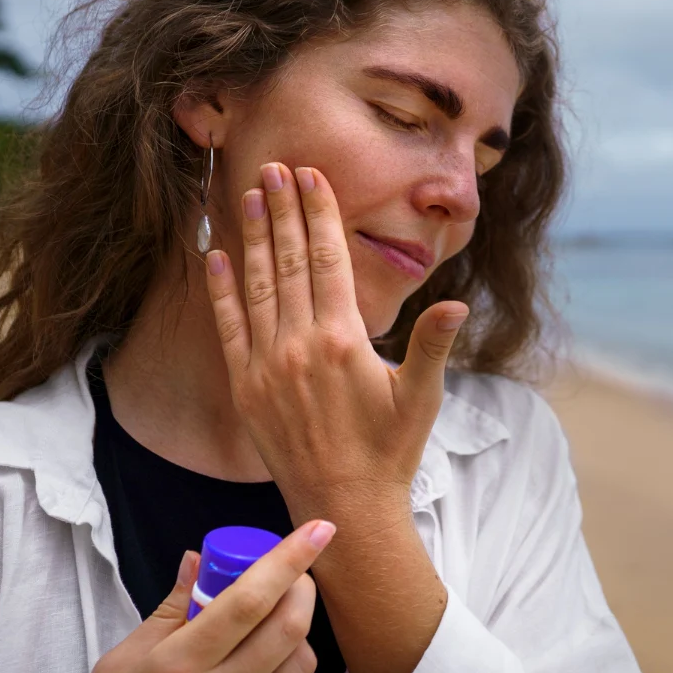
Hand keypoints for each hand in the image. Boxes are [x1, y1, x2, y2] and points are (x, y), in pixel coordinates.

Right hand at [91, 518, 334, 672]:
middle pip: (288, 628)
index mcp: (180, 661)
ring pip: (301, 661)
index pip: (248, 601)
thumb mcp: (129, 653)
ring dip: (298, 626)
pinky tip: (271, 647)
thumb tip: (198, 558)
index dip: (288, 561)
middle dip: (301, 587)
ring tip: (273, 614)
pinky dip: (293, 658)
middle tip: (291, 570)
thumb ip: (171, 604)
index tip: (318, 529)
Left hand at [203, 162, 468, 519]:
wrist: (344, 505)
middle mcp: (299, 346)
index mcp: (344, 340)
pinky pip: (228, 326)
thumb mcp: (420, 395)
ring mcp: (266, 365)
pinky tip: (215, 255)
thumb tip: (457, 305)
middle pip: (288, 261)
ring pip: (256, 285)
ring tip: (247, 194)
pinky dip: (220, 289)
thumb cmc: (390, 450)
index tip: (310, 176)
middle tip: (274, 166)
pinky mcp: (245, 386)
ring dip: (251, 236)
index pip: (327, 259)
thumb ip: (433, 343)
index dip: (318, 213)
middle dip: (282, 210)